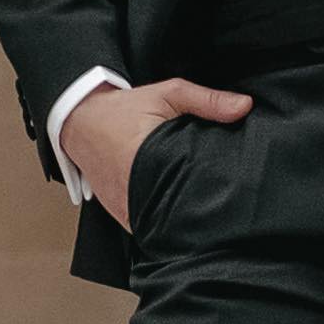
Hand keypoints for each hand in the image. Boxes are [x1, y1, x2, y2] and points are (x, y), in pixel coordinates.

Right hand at [63, 72, 251, 219]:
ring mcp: (125, 208)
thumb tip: (244, 107)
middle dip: (202, 211)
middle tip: (226, 207)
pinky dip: (162, 226)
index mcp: (146, 159)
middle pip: (179, 213)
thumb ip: (206, 100)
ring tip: (206, 216)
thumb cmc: (123, 108)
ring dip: (181, 223)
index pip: (189, 189)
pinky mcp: (120, 216)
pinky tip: (180, 220)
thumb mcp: (167, 94)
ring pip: (163, 227)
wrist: (78, 120)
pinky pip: (147, 229)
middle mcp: (133, 190)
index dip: (212, 193)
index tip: (232, 193)